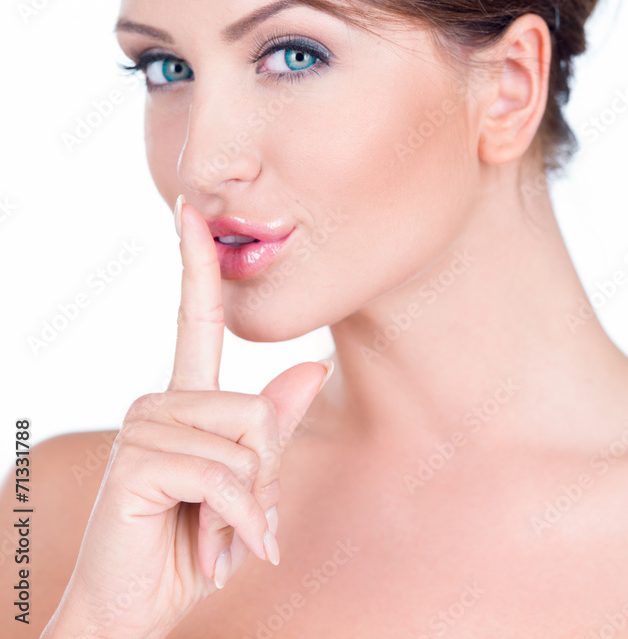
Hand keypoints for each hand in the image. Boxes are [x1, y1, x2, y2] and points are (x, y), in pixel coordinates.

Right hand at [41, 198, 331, 638]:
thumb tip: (314, 366)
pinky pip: (226, 474)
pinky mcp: (141, 459)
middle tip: (241, 524)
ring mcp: (145, 425)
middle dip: (265, 478)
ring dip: (251, 506)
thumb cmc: (192, 547)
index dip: (196, 263)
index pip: (194, 318)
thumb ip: (275, 429)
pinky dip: (238, 520)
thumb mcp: (247, 488)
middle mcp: (160, 400)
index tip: (190, 211)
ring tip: (220, 538)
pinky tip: (215, 552)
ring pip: (247, 441)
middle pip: (259, 408)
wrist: (132, 615)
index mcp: (184, 400)